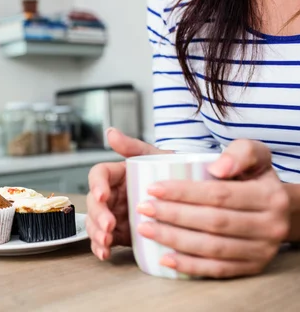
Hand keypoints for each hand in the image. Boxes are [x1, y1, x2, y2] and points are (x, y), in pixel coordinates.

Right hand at [86, 128, 170, 259]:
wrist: (192, 195)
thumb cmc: (173, 171)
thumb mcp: (155, 156)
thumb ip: (133, 145)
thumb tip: (110, 132)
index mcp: (117, 174)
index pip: (98, 175)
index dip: (96, 185)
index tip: (102, 195)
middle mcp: (113, 194)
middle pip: (94, 202)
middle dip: (97, 215)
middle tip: (108, 226)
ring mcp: (115, 213)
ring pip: (95, 222)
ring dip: (96, 233)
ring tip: (107, 242)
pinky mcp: (121, 232)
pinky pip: (105, 240)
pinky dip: (101, 248)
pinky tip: (104, 254)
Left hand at [137, 140, 289, 277]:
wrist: (278, 208)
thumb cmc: (252, 176)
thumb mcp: (252, 153)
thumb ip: (238, 151)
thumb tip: (218, 167)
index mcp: (269, 195)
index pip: (219, 194)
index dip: (183, 192)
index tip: (152, 188)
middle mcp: (271, 225)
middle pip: (214, 222)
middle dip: (173, 215)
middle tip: (143, 208)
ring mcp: (262, 250)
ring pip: (213, 248)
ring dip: (175, 240)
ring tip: (145, 229)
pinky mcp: (253, 268)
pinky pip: (218, 270)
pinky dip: (189, 266)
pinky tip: (164, 259)